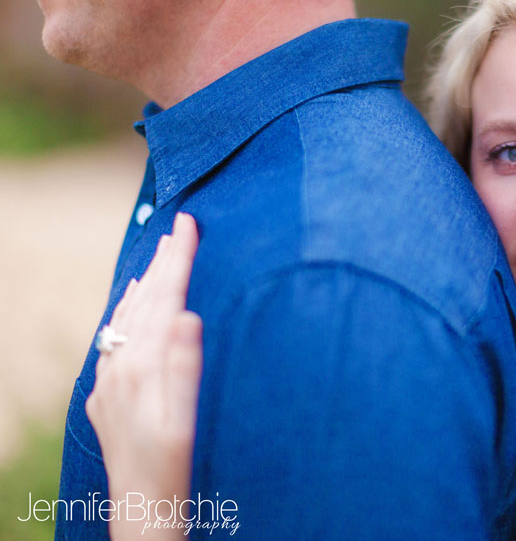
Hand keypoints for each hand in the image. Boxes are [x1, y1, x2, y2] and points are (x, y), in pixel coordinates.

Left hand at [86, 212, 202, 539]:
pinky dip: (128, 312)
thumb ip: (184, 366)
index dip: (179, 259)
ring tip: (158, 256)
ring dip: (145, 283)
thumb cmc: (173, 467)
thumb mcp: (184, 418)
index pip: (165, 299)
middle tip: (179, 227)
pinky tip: (132, 306)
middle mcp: (119, 368)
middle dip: (163, 262)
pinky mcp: (106, 396)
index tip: (189, 224)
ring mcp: (109, 382)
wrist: (142, 511)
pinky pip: (115, 339)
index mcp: (142, 367)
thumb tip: (187, 314)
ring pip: (126, 318)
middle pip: (144, 302)